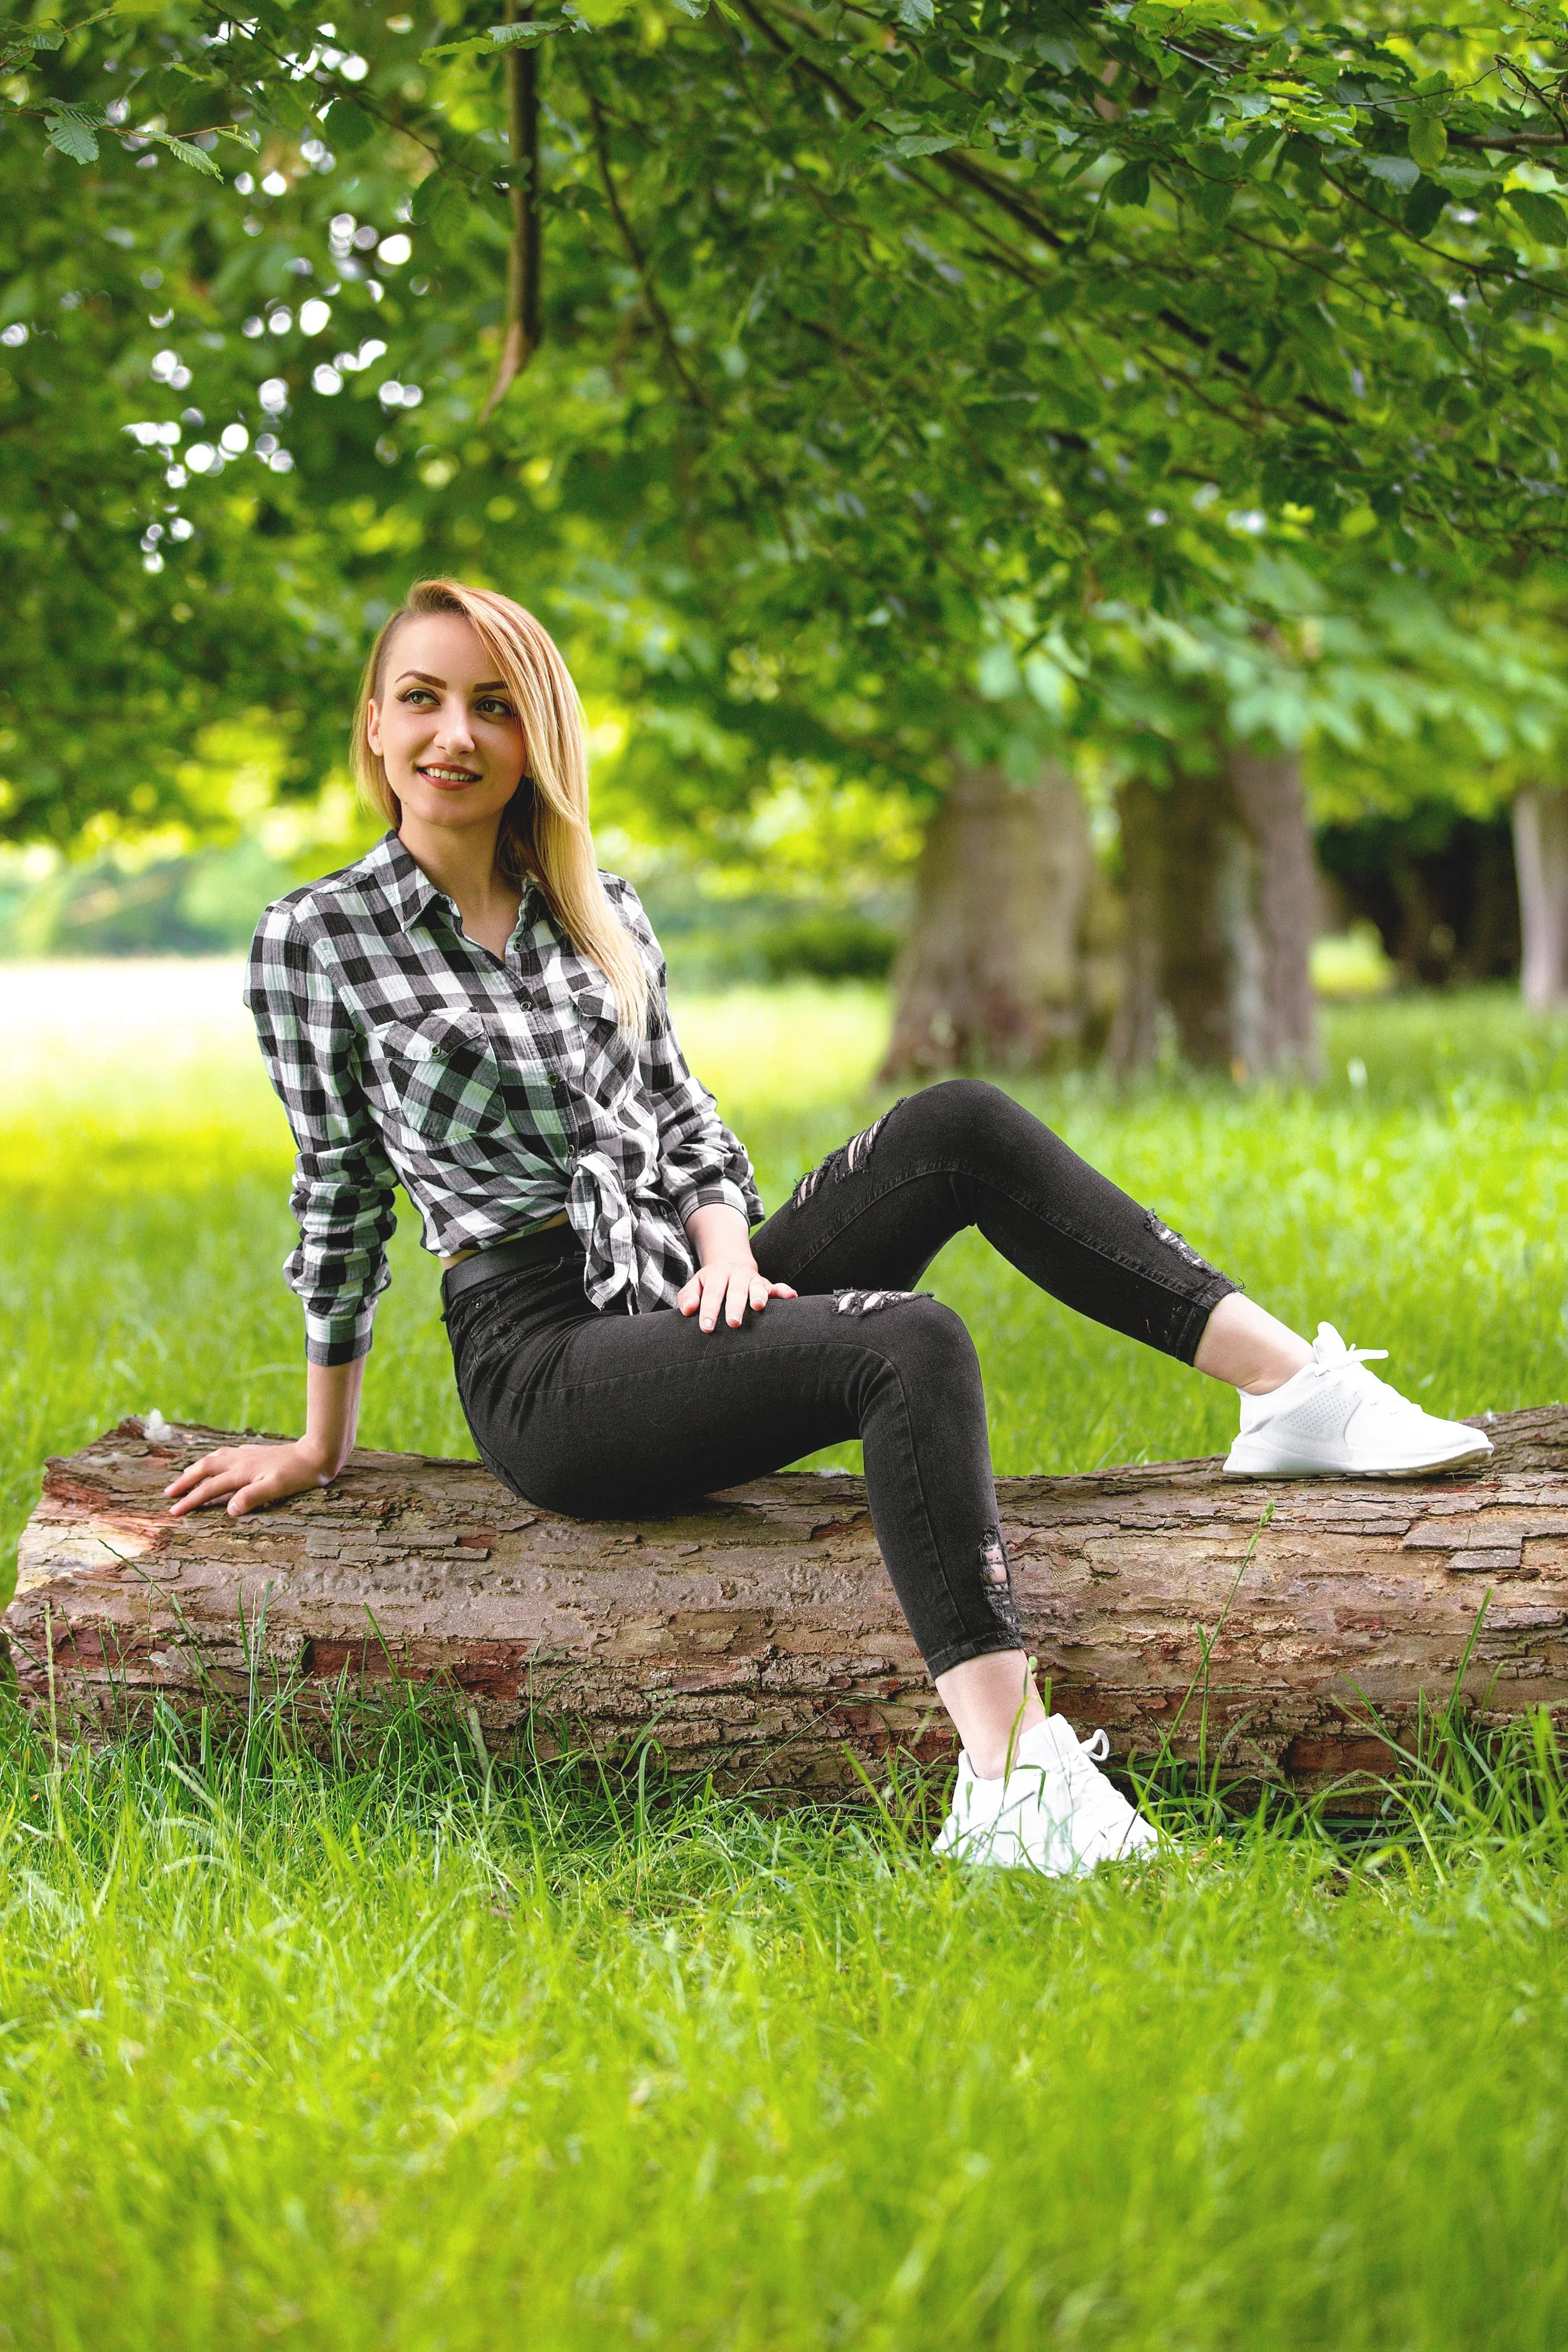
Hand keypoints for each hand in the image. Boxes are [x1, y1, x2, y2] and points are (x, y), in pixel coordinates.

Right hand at [164, 1438, 337, 1518]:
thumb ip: (252, 1497)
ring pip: (212, 1459)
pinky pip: (224, 1454)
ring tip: (184, 1478)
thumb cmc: (299, 1475)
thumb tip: (229, 1509)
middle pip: (203, 1469)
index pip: (209, 1489)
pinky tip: (215, 1461)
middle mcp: (239, 1461)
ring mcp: (246, 1455)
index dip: (191, 1500)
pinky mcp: (254, 1453)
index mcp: (242, 1473)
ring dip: (196, 1469)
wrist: (317, 1453)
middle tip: (168, 1494)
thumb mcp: (277, 1489)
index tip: (174, 1512)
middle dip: (184, 1482)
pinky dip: (212, 1460)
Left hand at [677, 1257, 796, 1332]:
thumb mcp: (695, 1285)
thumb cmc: (709, 1283)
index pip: (712, 1293)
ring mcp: (753, 1279)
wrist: (729, 1266)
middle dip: (735, 1306)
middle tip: (733, 1323)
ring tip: (759, 1307)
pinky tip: (791, 1296)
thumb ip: (688, 1296)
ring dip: (759, 1296)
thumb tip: (688, 1310)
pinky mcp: (766, 1284)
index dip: (709, 1310)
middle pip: (735, 1290)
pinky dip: (784, 1291)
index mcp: (716, 1274)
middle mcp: (736, 1275)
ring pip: (757, 1286)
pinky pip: (776, 1287)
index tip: (706, 1327)